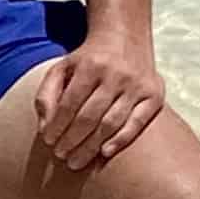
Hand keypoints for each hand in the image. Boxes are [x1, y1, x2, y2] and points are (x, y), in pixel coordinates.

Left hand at [35, 36, 164, 169]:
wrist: (125, 37)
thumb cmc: (87, 60)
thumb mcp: (62, 68)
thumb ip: (47, 94)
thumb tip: (44, 126)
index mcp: (90, 66)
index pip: (69, 104)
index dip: (57, 126)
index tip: (48, 142)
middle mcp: (116, 75)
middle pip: (89, 116)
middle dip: (72, 140)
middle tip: (61, 157)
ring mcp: (137, 85)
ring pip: (111, 123)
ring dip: (91, 146)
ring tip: (76, 161)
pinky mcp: (155, 94)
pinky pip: (137, 123)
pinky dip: (121, 140)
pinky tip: (104, 152)